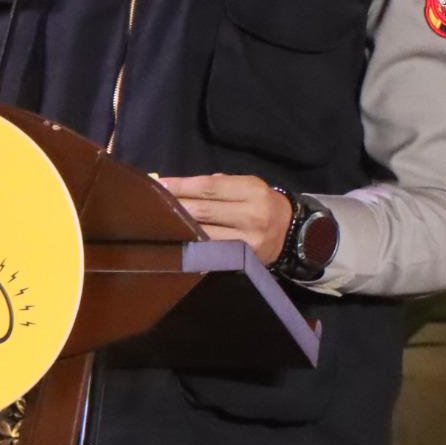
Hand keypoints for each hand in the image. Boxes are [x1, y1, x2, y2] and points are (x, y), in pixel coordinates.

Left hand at [156, 174, 292, 263]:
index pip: (209, 187)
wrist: (291, 231)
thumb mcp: (248, 185)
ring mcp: (248, 241)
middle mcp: (251, 215)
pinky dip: (195, 247)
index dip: (182, 186)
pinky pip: (214, 252)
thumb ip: (218, 184)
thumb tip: (179, 186)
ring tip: (161, 222)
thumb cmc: (262, 202)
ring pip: (206, 234)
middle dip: (177, 206)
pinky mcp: (244, 259)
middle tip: (153, 203)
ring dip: (181, 228)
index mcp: (251, 190)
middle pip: (204, 211)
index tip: (160, 184)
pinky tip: (180, 242)